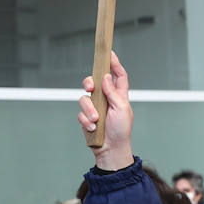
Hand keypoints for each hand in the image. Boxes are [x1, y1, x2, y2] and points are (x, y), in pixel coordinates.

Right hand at [79, 50, 133, 169]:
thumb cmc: (121, 130)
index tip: (109, 53)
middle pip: (94, 81)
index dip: (114, 64)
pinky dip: (86, 120)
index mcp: (119, 95)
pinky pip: (81, 113)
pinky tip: (93, 127)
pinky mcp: (86, 117)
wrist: (111, 150)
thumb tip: (106, 76)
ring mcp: (95, 107)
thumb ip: (113, 92)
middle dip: (89, 82)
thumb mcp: (122, 109)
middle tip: (89, 87)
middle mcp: (106, 98)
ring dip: (89, 109)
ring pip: (84, 98)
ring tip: (96, 119)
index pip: (117, 75)